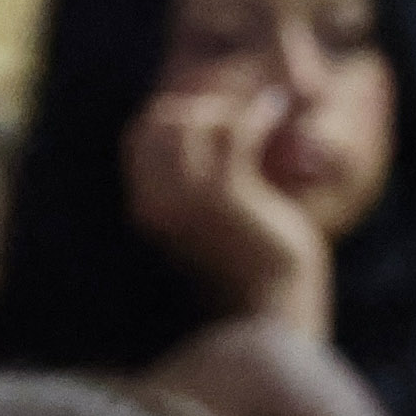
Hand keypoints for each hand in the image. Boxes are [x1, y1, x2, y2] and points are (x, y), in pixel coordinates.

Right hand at [123, 83, 328, 327]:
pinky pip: (232, 134)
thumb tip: (189, 127)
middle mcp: (157, 203)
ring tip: (265, 110)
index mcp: (146, 208)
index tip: (216, 108)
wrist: (274, 311)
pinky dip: (256, 114)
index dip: (174, 113)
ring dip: (231, 108)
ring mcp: (188, 202)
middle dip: (202, 103)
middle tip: (244, 107)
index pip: (139, 136)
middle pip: (160, 122)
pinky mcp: (226, 199)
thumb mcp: (207, 219)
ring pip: (192, 123)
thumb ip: (190, 181)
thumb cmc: (248, 264)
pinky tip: (276, 110)